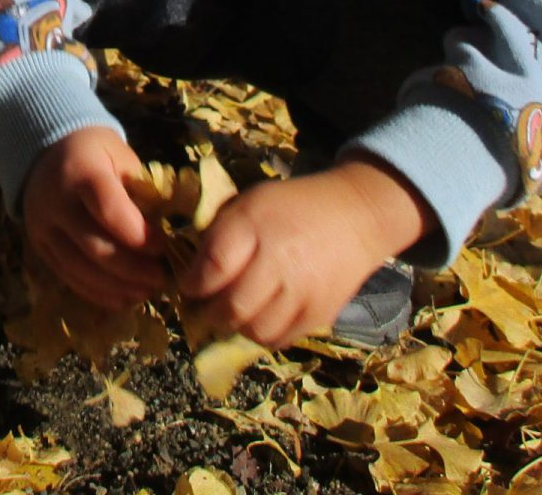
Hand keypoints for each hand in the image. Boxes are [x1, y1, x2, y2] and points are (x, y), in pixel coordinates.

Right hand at [21, 127, 167, 310]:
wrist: (44, 152)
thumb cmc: (94, 152)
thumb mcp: (121, 156)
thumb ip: (141, 190)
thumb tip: (168, 231)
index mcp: (80, 172)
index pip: (109, 210)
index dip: (139, 235)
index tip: (163, 246)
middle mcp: (56, 202)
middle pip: (96, 247)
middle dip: (133, 269)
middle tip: (160, 277)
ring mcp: (43, 228)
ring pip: (81, 269)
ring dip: (117, 287)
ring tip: (146, 292)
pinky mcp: (39, 247)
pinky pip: (69, 277)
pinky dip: (98, 293)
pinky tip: (123, 298)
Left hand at [179, 157, 430, 347]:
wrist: (354, 216)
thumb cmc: (291, 207)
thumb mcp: (249, 203)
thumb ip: (219, 235)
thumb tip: (192, 271)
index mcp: (255, 225)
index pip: (213, 267)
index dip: (192, 283)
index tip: (187, 285)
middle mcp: (280, 261)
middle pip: (231, 307)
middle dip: (209, 312)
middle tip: (204, 306)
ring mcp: (302, 292)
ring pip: (254, 330)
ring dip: (235, 326)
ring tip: (232, 312)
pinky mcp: (319, 314)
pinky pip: (280, 339)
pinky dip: (262, 334)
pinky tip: (259, 316)